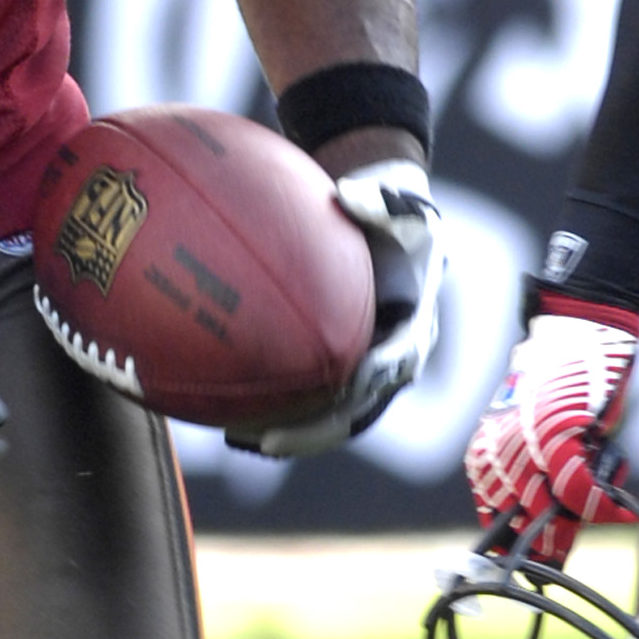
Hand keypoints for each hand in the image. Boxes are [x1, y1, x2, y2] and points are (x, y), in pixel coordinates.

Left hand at [231, 158, 442, 454]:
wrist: (383, 219)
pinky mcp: (336, 364)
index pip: (390, 371)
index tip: (330, 402)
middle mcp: (391, 358)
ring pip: (327, 412)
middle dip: (312, 431)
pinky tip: (225, 407)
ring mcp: (363, 367)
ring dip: (289, 430)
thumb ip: (380, 201)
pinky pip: (304, 392)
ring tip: (238, 436)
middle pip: (354, 410)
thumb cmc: (388, 210)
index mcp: (413, 328)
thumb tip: (349, 197)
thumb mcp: (395, 201)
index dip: (361, 391)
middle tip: (266, 442)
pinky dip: (272, 405)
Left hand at [463, 301, 638, 540]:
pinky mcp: (554, 432)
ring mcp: (523, 443)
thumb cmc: (565, 383)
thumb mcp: (546, 437)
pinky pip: (577, 485)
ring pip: (550, 506)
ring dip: (581, 516)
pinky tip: (618, 502)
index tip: (534, 565)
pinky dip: (601, 500)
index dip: (519, 545)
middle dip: (551, 539)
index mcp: (486, 454)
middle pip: (523, 518)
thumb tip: (558, 525)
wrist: (577, 329)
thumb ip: (543, 477)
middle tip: (565, 550)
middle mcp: (496, 451)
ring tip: (604, 505)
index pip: (496, 518)